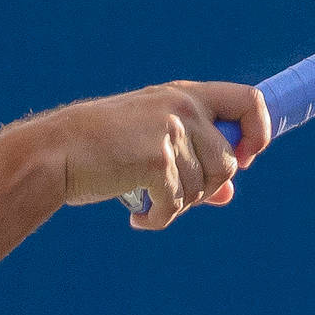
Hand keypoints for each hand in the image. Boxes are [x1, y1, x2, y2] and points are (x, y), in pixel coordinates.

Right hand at [32, 81, 271, 229]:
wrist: (56, 153)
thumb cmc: (101, 149)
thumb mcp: (152, 144)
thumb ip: (193, 161)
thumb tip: (228, 194)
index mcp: (184, 95)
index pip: (249, 100)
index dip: (258, 131)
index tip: (248, 157)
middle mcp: (183, 107)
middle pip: (228, 161)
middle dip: (206, 189)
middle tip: (175, 196)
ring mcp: (171, 131)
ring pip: (204, 188)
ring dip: (178, 206)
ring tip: (151, 203)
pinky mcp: (157, 160)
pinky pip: (177, 205)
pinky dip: (159, 219)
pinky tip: (139, 217)